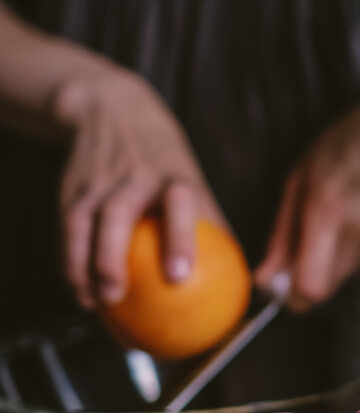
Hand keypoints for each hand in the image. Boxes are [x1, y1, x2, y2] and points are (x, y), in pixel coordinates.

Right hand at [54, 70, 225, 308]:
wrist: (113, 110)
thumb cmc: (164, 160)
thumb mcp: (192, 178)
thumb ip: (212, 222)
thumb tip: (240, 276)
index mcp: (173, 175)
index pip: (178, 204)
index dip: (179, 239)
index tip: (179, 276)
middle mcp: (134, 176)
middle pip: (118, 214)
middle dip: (112, 257)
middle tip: (117, 295)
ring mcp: (100, 182)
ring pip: (82, 224)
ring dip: (82, 266)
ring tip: (92, 303)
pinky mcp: (72, 189)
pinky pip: (65, 230)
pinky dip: (69, 262)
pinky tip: (79, 290)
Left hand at [254, 82, 359, 310]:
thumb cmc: (346, 146)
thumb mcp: (301, 179)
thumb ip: (282, 236)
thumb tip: (264, 282)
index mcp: (328, 210)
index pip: (310, 287)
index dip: (294, 295)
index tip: (285, 286)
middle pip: (328, 287)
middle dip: (312, 274)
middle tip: (312, 239)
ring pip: (348, 274)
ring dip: (338, 255)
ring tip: (349, 212)